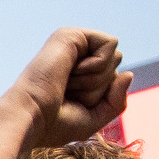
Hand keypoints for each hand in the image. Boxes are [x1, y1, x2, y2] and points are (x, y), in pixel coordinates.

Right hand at [0, 28, 131, 151]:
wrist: (30, 118)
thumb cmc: (54, 123)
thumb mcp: (95, 117)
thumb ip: (117, 100)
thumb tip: (129, 73)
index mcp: (76, 74)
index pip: (114, 79)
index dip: (102, 98)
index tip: (71, 105)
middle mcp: (74, 56)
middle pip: (117, 67)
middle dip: (100, 87)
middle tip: (68, 93)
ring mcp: (71, 44)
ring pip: (116, 57)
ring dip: (97, 80)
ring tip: (66, 83)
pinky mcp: (70, 35)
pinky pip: (110, 45)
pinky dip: (98, 65)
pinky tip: (71, 71)